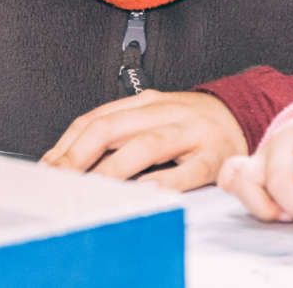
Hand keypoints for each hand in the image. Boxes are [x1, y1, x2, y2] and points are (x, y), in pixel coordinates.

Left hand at [41, 90, 247, 190]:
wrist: (244, 116)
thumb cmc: (189, 125)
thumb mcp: (153, 117)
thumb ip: (117, 133)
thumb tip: (66, 161)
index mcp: (146, 102)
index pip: (97, 117)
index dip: (68, 143)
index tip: (49, 168)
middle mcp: (166, 112)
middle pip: (114, 127)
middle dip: (80, 155)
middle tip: (61, 180)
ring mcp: (191, 132)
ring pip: (146, 144)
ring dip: (113, 168)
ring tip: (92, 187)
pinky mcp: (214, 156)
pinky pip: (187, 169)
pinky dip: (165, 180)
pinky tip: (146, 190)